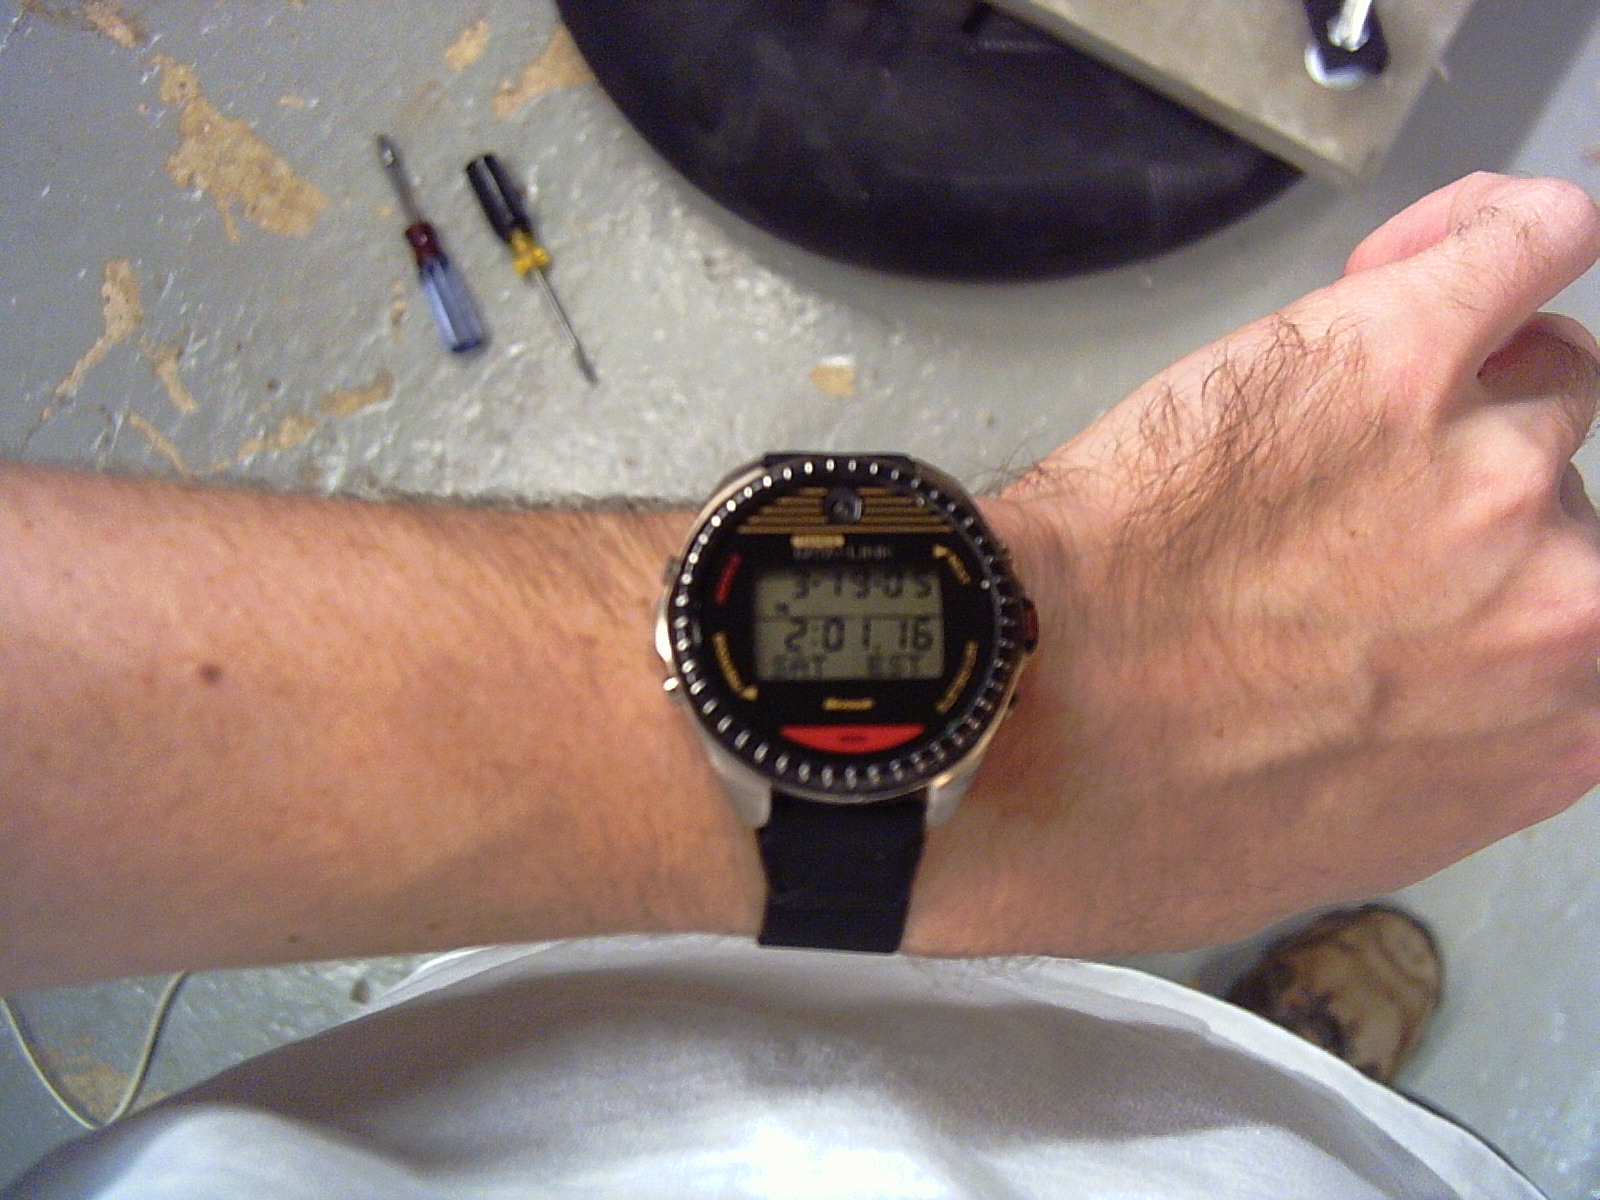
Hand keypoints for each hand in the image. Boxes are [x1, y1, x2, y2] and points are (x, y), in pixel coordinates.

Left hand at [913, 175, 1599, 955]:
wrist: (1009, 722)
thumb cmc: (1129, 816)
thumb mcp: (1333, 835)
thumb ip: (1444, 753)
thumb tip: (1446, 699)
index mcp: (1556, 729)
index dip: (1528, 576)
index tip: (1461, 564)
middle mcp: (1568, 599)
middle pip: (1566, 487)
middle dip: (1474, 489)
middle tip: (1347, 500)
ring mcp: (1492, 467)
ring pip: (1546, 378)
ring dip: (1472, 377)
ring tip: (1351, 398)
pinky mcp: (1394, 356)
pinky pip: (1517, 246)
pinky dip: (1504, 232)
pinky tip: (1476, 240)